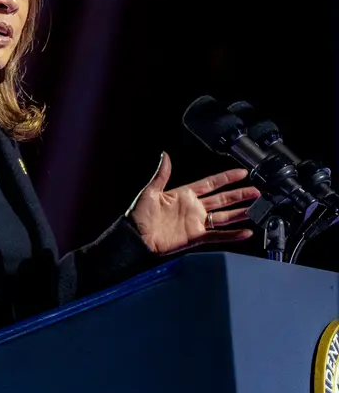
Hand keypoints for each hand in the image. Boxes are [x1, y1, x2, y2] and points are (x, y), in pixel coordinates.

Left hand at [127, 153, 260, 254]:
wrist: (135, 237)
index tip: (242, 173)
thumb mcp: (150, 192)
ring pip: (224, 216)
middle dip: (240, 195)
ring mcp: (196, 222)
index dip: (226, 178)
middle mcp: (193, 207)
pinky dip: (232, 234)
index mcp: (184, 194)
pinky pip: (218, 235)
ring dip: (240, 213)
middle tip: (257, 191)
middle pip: (222, 199)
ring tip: (256, 208)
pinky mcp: (196, 237)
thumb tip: (164, 155)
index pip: (210, 183)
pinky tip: (246, 232)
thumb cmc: (138, 214)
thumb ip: (161, 174)